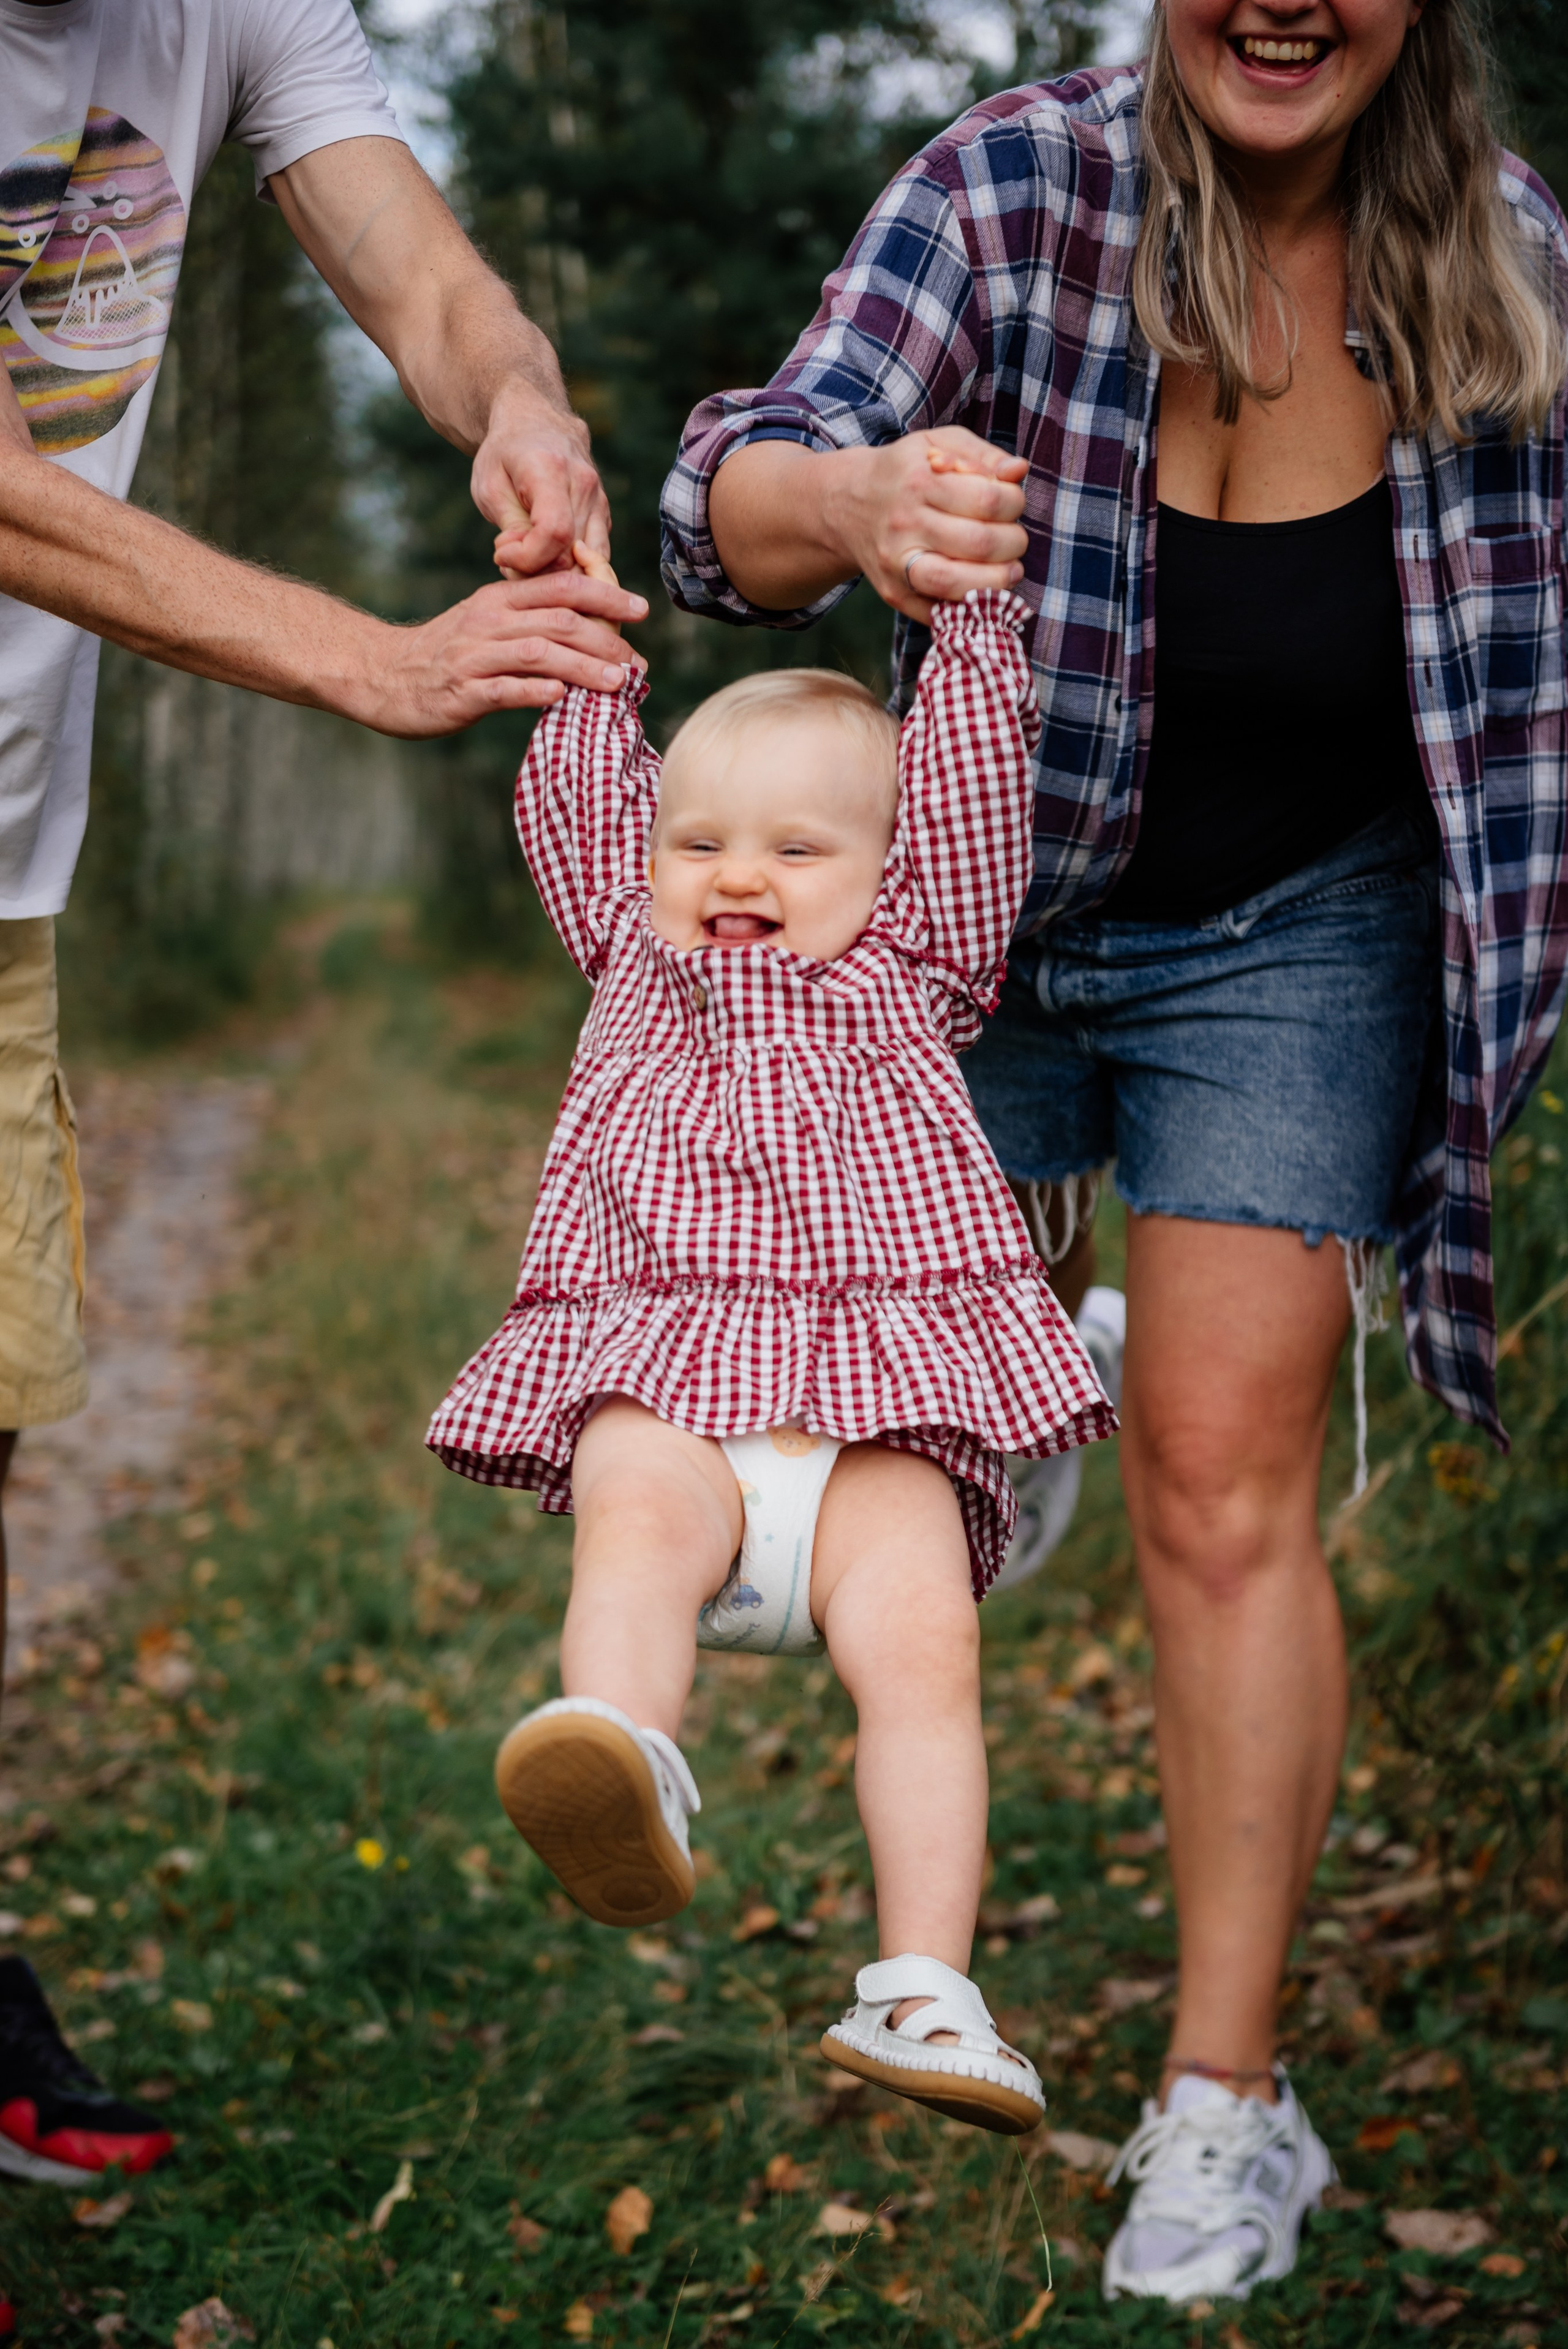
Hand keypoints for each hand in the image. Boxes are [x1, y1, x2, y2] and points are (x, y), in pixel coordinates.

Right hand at [361, 570, 646, 738]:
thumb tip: (589, 630)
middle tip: (638, 659)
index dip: (604, 596)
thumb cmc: (445, 654)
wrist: (382, 675)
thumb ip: (530, 621)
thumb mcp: (486, 624)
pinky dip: (534, 691)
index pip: (560, 587)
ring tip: (618, 681)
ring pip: (537, 653)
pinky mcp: (461, 692)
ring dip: (582, 666)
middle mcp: (489, 622)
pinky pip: (503, 689)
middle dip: (605, 638)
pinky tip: (561, 695)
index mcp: (498, 600)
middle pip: (557, 620)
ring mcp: (474, 657)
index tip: (641, 609)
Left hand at [472, 389, 610, 576]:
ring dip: (554, 571)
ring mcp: (599, 499)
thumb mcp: (490, 488)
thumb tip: (524, 564)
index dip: (527, 557)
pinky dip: (568, 564)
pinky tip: (543, 551)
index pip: (554, 532)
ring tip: (526, 555)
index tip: (501, 554)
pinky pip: (593, 554)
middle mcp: (584, 484)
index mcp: (552, 470)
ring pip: (587, 560)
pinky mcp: (603, 513)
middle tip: (508, 556)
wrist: (533, 420)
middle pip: (571, 553)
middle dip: (536, 569)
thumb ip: (510, 528)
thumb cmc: (504, 454)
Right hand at [835, 427, 1027, 620]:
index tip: (1012, 504)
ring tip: (1010, 571)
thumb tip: (1018, 470)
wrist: (847, 504)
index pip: (988, 499)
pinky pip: (941, 613)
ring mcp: (897, 564)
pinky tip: (982, 590)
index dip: (1014, 504)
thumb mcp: (938, 444)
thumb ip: (983, 454)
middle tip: (1014, 540)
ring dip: (1000, 582)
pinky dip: (971, 607)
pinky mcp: (894, 594)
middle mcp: (905, 525)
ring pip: (959, 585)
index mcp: (920, 482)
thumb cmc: (906, 472)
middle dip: (1014, 543)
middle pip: (980, 543)